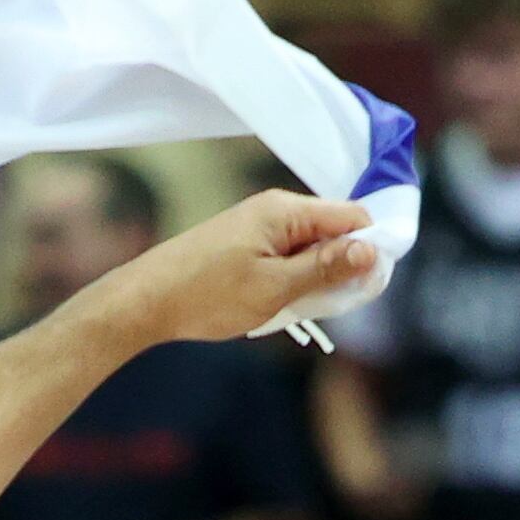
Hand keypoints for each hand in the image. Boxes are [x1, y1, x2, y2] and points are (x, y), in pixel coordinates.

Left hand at [90, 190, 377, 346]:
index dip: (369, 250)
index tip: (364, 288)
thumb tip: (372, 250)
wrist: (148, 300)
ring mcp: (260, 227)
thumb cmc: (209, 294)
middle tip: (323, 307)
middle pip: (335, 233)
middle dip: (340, 270)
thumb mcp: (276, 288)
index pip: (353, 216)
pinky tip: (273, 306)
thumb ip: (326, 268)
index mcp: (286, 210)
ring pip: (312, 250)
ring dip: (313, 282)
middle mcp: (276, 210)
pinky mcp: (247, 245)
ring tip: (289, 309)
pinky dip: (291, 283)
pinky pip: (288, 259)